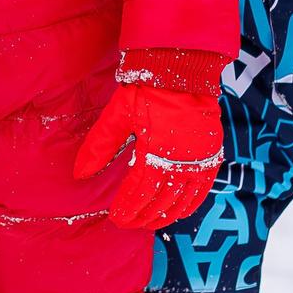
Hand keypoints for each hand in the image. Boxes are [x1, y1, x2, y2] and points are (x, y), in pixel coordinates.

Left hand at [73, 49, 226, 229]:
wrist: (181, 69)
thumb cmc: (146, 90)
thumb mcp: (117, 116)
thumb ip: (99, 147)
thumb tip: (80, 173)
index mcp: (154, 152)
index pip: (138, 192)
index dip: (127, 208)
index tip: (116, 217)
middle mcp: (180, 160)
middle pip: (160, 200)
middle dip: (143, 215)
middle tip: (129, 223)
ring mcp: (199, 159)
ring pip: (182, 199)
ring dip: (166, 215)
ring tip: (151, 223)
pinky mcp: (212, 153)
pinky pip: (203, 188)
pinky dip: (191, 203)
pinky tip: (180, 212)